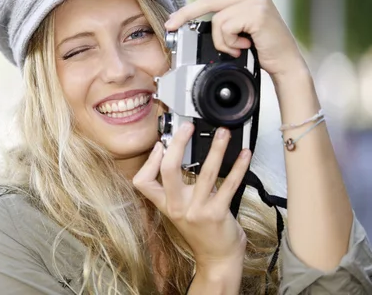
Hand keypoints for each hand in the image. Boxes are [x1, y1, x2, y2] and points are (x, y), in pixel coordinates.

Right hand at [133, 123, 248, 270]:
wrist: (218, 259)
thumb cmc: (202, 234)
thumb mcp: (181, 212)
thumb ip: (180, 188)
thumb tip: (181, 159)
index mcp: (166, 205)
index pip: (143, 181)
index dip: (149, 161)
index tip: (159, 145)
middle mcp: (178, 207)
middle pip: (169, 170)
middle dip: (177, 144)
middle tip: (186, 127)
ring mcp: (197, 211)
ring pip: (205, 172)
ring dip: (216, 149)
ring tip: (223, 133)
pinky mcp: (217, 213)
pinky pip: (229, 185)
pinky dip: (238, 168)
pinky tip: (244, 155)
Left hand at [165, 0, 306, 78]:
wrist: (285, 63)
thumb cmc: (261, 48)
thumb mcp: (239, 28)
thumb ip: (223, 17)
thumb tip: (191, 20)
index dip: (190, 8)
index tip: (173, 19)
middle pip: (209, 0)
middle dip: (187, 15)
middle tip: (171, 26)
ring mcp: (256, 0)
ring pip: (217, 19)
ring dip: (222, 40)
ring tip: (238, 47)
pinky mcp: (257, 13)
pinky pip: (226, 28)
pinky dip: (230, 42)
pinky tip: (245, 46)